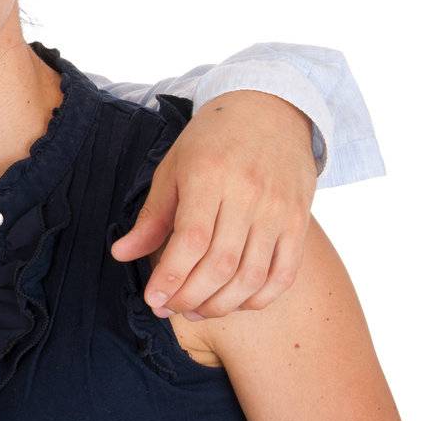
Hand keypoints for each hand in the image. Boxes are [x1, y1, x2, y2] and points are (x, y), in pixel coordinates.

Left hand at [111, 90, 315, 318]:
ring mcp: (278, 211)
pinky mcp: (299, 221)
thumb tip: (121, 255)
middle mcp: (248, 196)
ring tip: (195, 310)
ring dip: (222, 304)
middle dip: (190, 296)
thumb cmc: (211, 141)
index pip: (191, 241)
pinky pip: (284, 272)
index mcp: (209, 178)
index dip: (171, 276)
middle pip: (221, 264)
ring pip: (253, 275)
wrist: (269, 110)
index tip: (152, 298)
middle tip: (168, 307)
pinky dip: (260, 297)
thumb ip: (152, 216)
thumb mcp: (172, 169)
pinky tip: (235, 303)